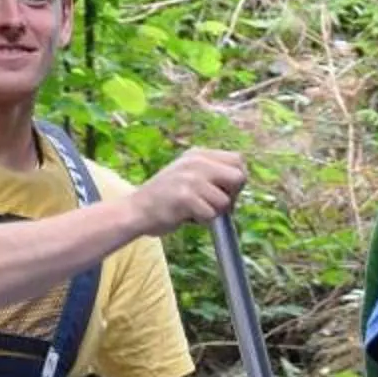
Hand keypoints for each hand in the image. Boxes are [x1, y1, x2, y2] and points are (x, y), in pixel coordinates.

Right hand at [130, 148, 246, 231]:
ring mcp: (190, 179)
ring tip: (193, 210)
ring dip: (213, 212)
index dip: (237, 180)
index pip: (238, 160)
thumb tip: (242, 180)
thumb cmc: (166, 198)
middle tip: (214, 205)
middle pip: (238, 178)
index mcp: (198, 154)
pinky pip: (210, 215)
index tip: (225, 192)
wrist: (135, 210)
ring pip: (224, 202)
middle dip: (232, 196)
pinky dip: (201, 221)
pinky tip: (185, 216)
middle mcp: (196, 163)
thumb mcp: (188, 174)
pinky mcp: (185, 197)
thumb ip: (212, 172)